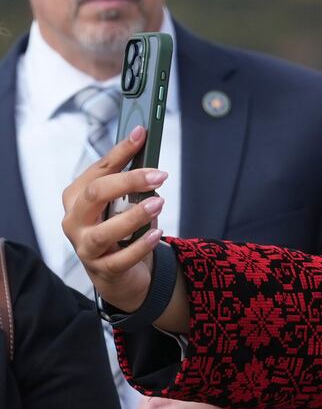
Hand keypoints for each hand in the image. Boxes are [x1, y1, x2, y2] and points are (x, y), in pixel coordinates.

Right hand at [61, 124, 168, 312]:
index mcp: (77, 197)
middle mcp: (74, 220)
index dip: (120, 151)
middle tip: (159, 175)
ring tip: (159, 203)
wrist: (118, 274)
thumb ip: (132, 186)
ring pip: (104, 231)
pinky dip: (141, 246)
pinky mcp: (101, 269)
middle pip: (94, 194)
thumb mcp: (124, 204)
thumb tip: (152, 164)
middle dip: (128, 181)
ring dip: (134, 216)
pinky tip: (158, 234)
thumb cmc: (120, 230)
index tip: (142, 133)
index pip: (98, 169)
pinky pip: (121, 258)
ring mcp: (85, 247)